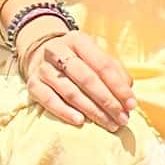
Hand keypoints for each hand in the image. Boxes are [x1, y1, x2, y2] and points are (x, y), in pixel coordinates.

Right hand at [20, 25, 134, 127]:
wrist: (41, 54)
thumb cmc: (79, 59)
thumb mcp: (97, 57)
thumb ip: (115, 72)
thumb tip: (127, 93)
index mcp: (79, 40)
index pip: (103, 65)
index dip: (119, 87)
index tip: (132, 105)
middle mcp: (58, 51)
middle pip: (87, 79)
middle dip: (108, 102)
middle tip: (122, 119)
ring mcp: (43, 68)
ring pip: (70, 92)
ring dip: (92, 111)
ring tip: (108, 124)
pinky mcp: (33, 84)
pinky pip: (49, 100)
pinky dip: (65, 112)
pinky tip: (80, 121)